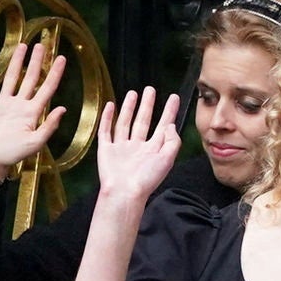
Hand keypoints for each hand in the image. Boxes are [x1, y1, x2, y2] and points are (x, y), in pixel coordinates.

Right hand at [0, 40, 69, 196]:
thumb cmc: (11, 154)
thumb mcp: (34, 143)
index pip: (47, 88)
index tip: (62, 58)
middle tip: (42, 45)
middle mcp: (19, 104)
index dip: (55, 74)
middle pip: (30, 78)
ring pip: (11, 76)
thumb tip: (63, 108)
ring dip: (16, 61)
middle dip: (37, 62)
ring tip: (23, 46)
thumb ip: (48, 126)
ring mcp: (3, 103)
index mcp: (32, 113)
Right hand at [91, 87, 178, 207]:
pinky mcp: (107, 149)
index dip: (169, 112)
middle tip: (150, 89)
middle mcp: (138, 147)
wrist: (124, 192)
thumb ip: (171, 141)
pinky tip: (110, 106)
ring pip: (126, 123)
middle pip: (144, 121)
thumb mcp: (167, 159)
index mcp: (154, 149)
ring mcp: (122, 147)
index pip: (164, 125)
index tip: (174, 97)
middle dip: (148, 105)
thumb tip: (170, 124)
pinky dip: (107, 118)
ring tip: (133, 93)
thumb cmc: (146, 179)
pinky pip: (106, 131)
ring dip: (129, 108)